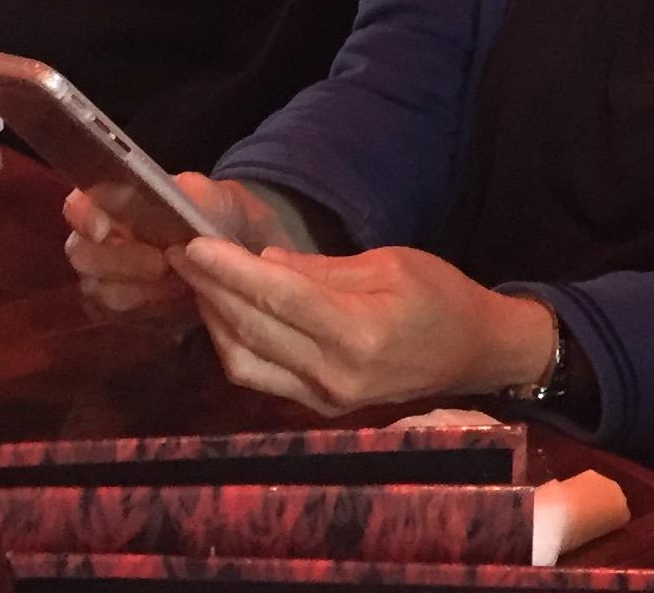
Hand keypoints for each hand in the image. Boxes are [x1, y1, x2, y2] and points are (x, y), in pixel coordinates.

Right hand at [61, 172, 287, 314]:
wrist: (238, 255)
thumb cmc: (218, 216)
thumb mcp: (217, 199)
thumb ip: (196, 193)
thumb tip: (178, 190)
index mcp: (113, 201)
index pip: (78, 207)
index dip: (85, 218)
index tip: (104, 229)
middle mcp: (100, 241)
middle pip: (84, 256)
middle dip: (122, 263)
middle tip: (162, 265)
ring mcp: (107, 279)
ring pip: (102, 291)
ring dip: (142, 290)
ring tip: (181, 282)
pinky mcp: (122, 312)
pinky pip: (121, 318)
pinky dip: (150, 310)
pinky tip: (177, 300)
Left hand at [166, 236, 555, 413]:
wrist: (473, 353)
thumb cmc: (441, 296)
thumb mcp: (390, 263)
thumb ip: (322, 270)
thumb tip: (265, 262)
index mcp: (361, 333)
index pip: (280, 299)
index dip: (232, 271)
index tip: (194, 244)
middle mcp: (336, 376)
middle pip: (254, 332)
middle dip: (212, 289)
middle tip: (180, 253)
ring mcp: (324, 400)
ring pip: (245, 362)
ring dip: (214, 318)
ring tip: (197, 278)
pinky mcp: (317, 408)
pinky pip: (260, 376)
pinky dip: (235, 342)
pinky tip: (225, 310)